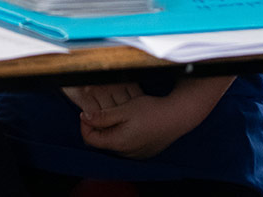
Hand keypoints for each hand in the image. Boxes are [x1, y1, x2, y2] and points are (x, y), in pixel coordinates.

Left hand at [75, 77, 228, 158]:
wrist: (177, 116)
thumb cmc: (151, 111)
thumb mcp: (123, 110)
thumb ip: (103, 116)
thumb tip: (85, 117)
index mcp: (118, 143)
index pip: (90, 139)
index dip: (85, 124)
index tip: (88, 112)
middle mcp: (126, 153)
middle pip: (103, 141)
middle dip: (99, 126)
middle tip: (104, 111)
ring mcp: (136, 154)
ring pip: (115, 143)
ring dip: (112, 130)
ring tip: (119, 114)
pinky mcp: (145, 151)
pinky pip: (128, 145)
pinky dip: (124, 134)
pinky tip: (131, 122)